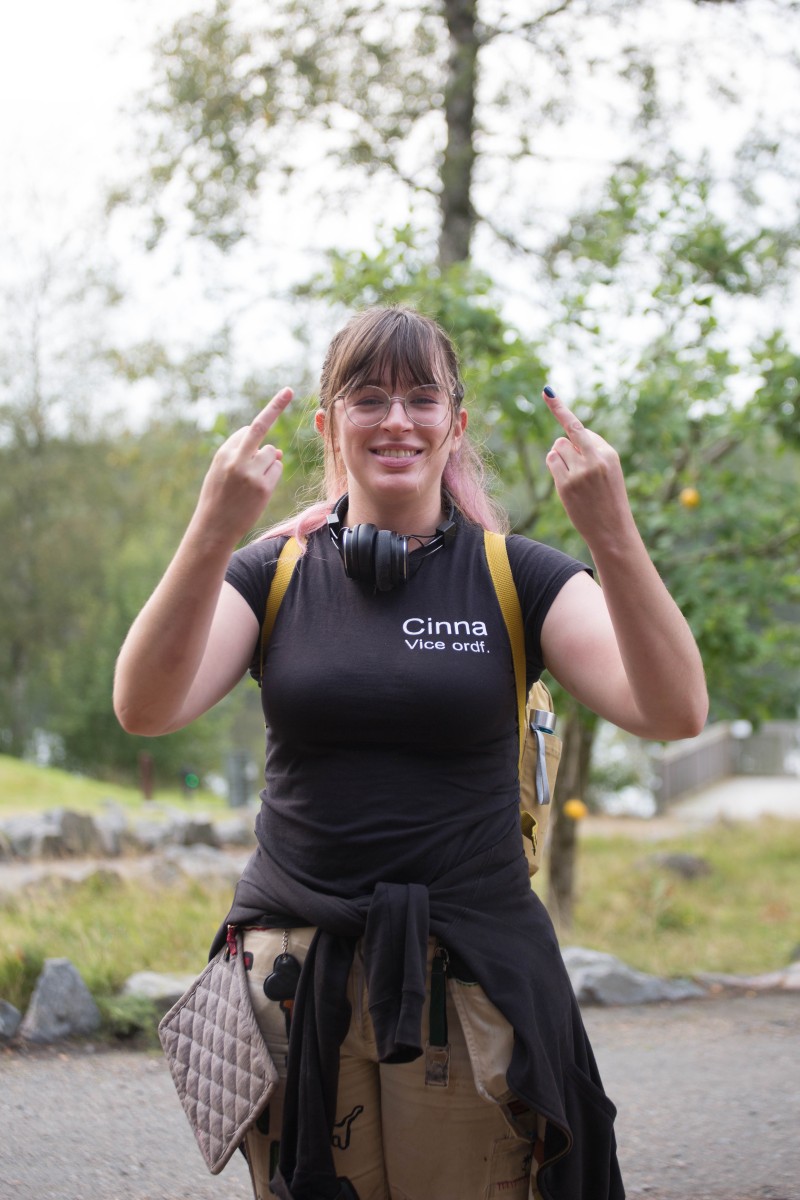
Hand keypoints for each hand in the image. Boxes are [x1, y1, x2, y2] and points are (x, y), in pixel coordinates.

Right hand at [193, 388, 292, 544]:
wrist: (214, 527)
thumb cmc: (218, 497)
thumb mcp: (222, 472)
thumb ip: (245, 456)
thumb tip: (278, 451)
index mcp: (224, 453)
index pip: (249, 429)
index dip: (268, 416)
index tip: (286, 393)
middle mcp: (237, 459)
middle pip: (260, 430)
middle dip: (275, 407)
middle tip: (288, 390)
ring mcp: (251, 473)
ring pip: (273, 453)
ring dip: (269, 462)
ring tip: (252, 481)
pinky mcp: (263, 487)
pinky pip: (277, 469)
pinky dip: (273, 475)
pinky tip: (258, 489)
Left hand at [542, 386, 634, 547]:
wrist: (612, 530)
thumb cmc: (609, 498)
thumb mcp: (609, 471)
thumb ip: (591, 450)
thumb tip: (563, 437)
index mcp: (608, 453)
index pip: (580, 428)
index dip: (560, 410)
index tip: (546, 392)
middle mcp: (594, 459)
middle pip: (566, 435)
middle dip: (563, 433)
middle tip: (567, 440)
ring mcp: (579, 472)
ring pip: (557, 448)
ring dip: (561, 457)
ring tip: (575, 475)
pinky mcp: (566, 485)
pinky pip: (552, 461)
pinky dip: (555, 466)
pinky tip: (566, 481)